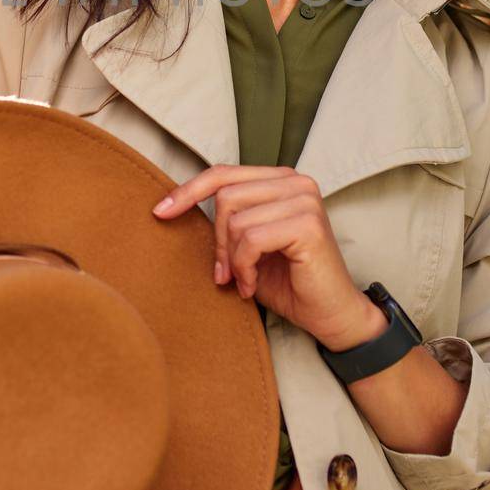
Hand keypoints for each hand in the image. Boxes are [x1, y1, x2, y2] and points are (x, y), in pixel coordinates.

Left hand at [151, 166, 378, 348]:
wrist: (330, 315)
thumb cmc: (288, 282)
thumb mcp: (248, 246)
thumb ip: (225, 223)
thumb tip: (173, 207)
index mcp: (280, 180)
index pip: (223, 173)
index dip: (188, 191)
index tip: (159, 212)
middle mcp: (295, 181)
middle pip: (225, 197)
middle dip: (218, 241)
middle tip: (225, 273)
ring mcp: (304, 199)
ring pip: (236, 220)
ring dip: (232, 259)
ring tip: (244, 280)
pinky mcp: (307, 224)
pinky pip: (251, 239)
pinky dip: (244, 267)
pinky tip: (251, 285)